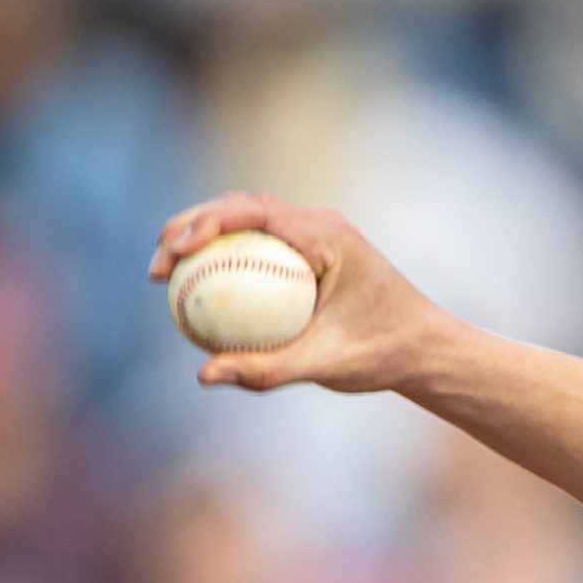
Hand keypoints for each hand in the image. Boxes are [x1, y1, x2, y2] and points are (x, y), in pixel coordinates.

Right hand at [149, 192, 457, 394]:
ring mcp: (317, 236)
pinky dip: (229, 260)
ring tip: (166, 273)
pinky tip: (201, 293)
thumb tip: (204, 375)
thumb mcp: (326, 366)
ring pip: (248, 222)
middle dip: (189, 226)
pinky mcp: (313, 253)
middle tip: (155, 264)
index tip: (174, 252)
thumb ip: (266, 370)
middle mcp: (321, 225)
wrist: (427, 349)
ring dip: (204, 238)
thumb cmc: (384, 355)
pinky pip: (262, 248)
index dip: (204, 223)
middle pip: (240, 207)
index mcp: (328, 237)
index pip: (253, 211)